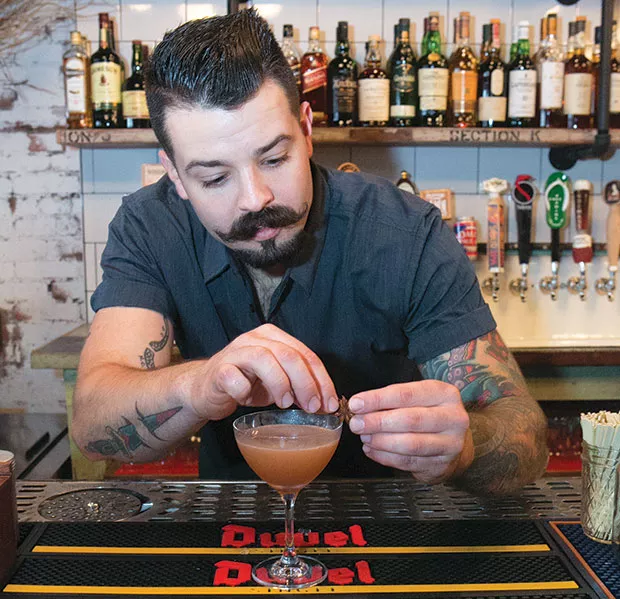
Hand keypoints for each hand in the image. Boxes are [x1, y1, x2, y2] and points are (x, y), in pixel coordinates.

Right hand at [180, 324, 338, 420]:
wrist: (206, 389)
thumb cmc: (245, 383)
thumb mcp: (277, 382)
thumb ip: (298, 385)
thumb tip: (324, 403)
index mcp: (274, 337)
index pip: (306, 354)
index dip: (321, 379)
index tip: (329, 403)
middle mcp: (255, 338)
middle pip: (288, 355)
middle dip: (306, 383)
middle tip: (312, 407)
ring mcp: (235, 351)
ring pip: (264, 359)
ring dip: (280, 384)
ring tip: (286, 404)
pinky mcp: (219, 369)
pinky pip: (234, 378)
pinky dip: (244, 392)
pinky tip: (247, 401)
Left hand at [347, 381, 473, 483]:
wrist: (453, 441)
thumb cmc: (428, 414)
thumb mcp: (417, 399)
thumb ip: (391, 401)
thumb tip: (359, 406)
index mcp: (444, 394)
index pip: (406, 394)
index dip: (378, 399)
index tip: (356, 404)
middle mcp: (452, 418)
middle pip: (409, 419)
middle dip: (377, 422)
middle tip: (356, 424)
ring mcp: (450, 444)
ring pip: (410, 444)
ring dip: (381, 441)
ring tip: (364, 437)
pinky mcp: (442, 465)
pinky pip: (408, 462)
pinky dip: (385, 457)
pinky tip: (372, 450)